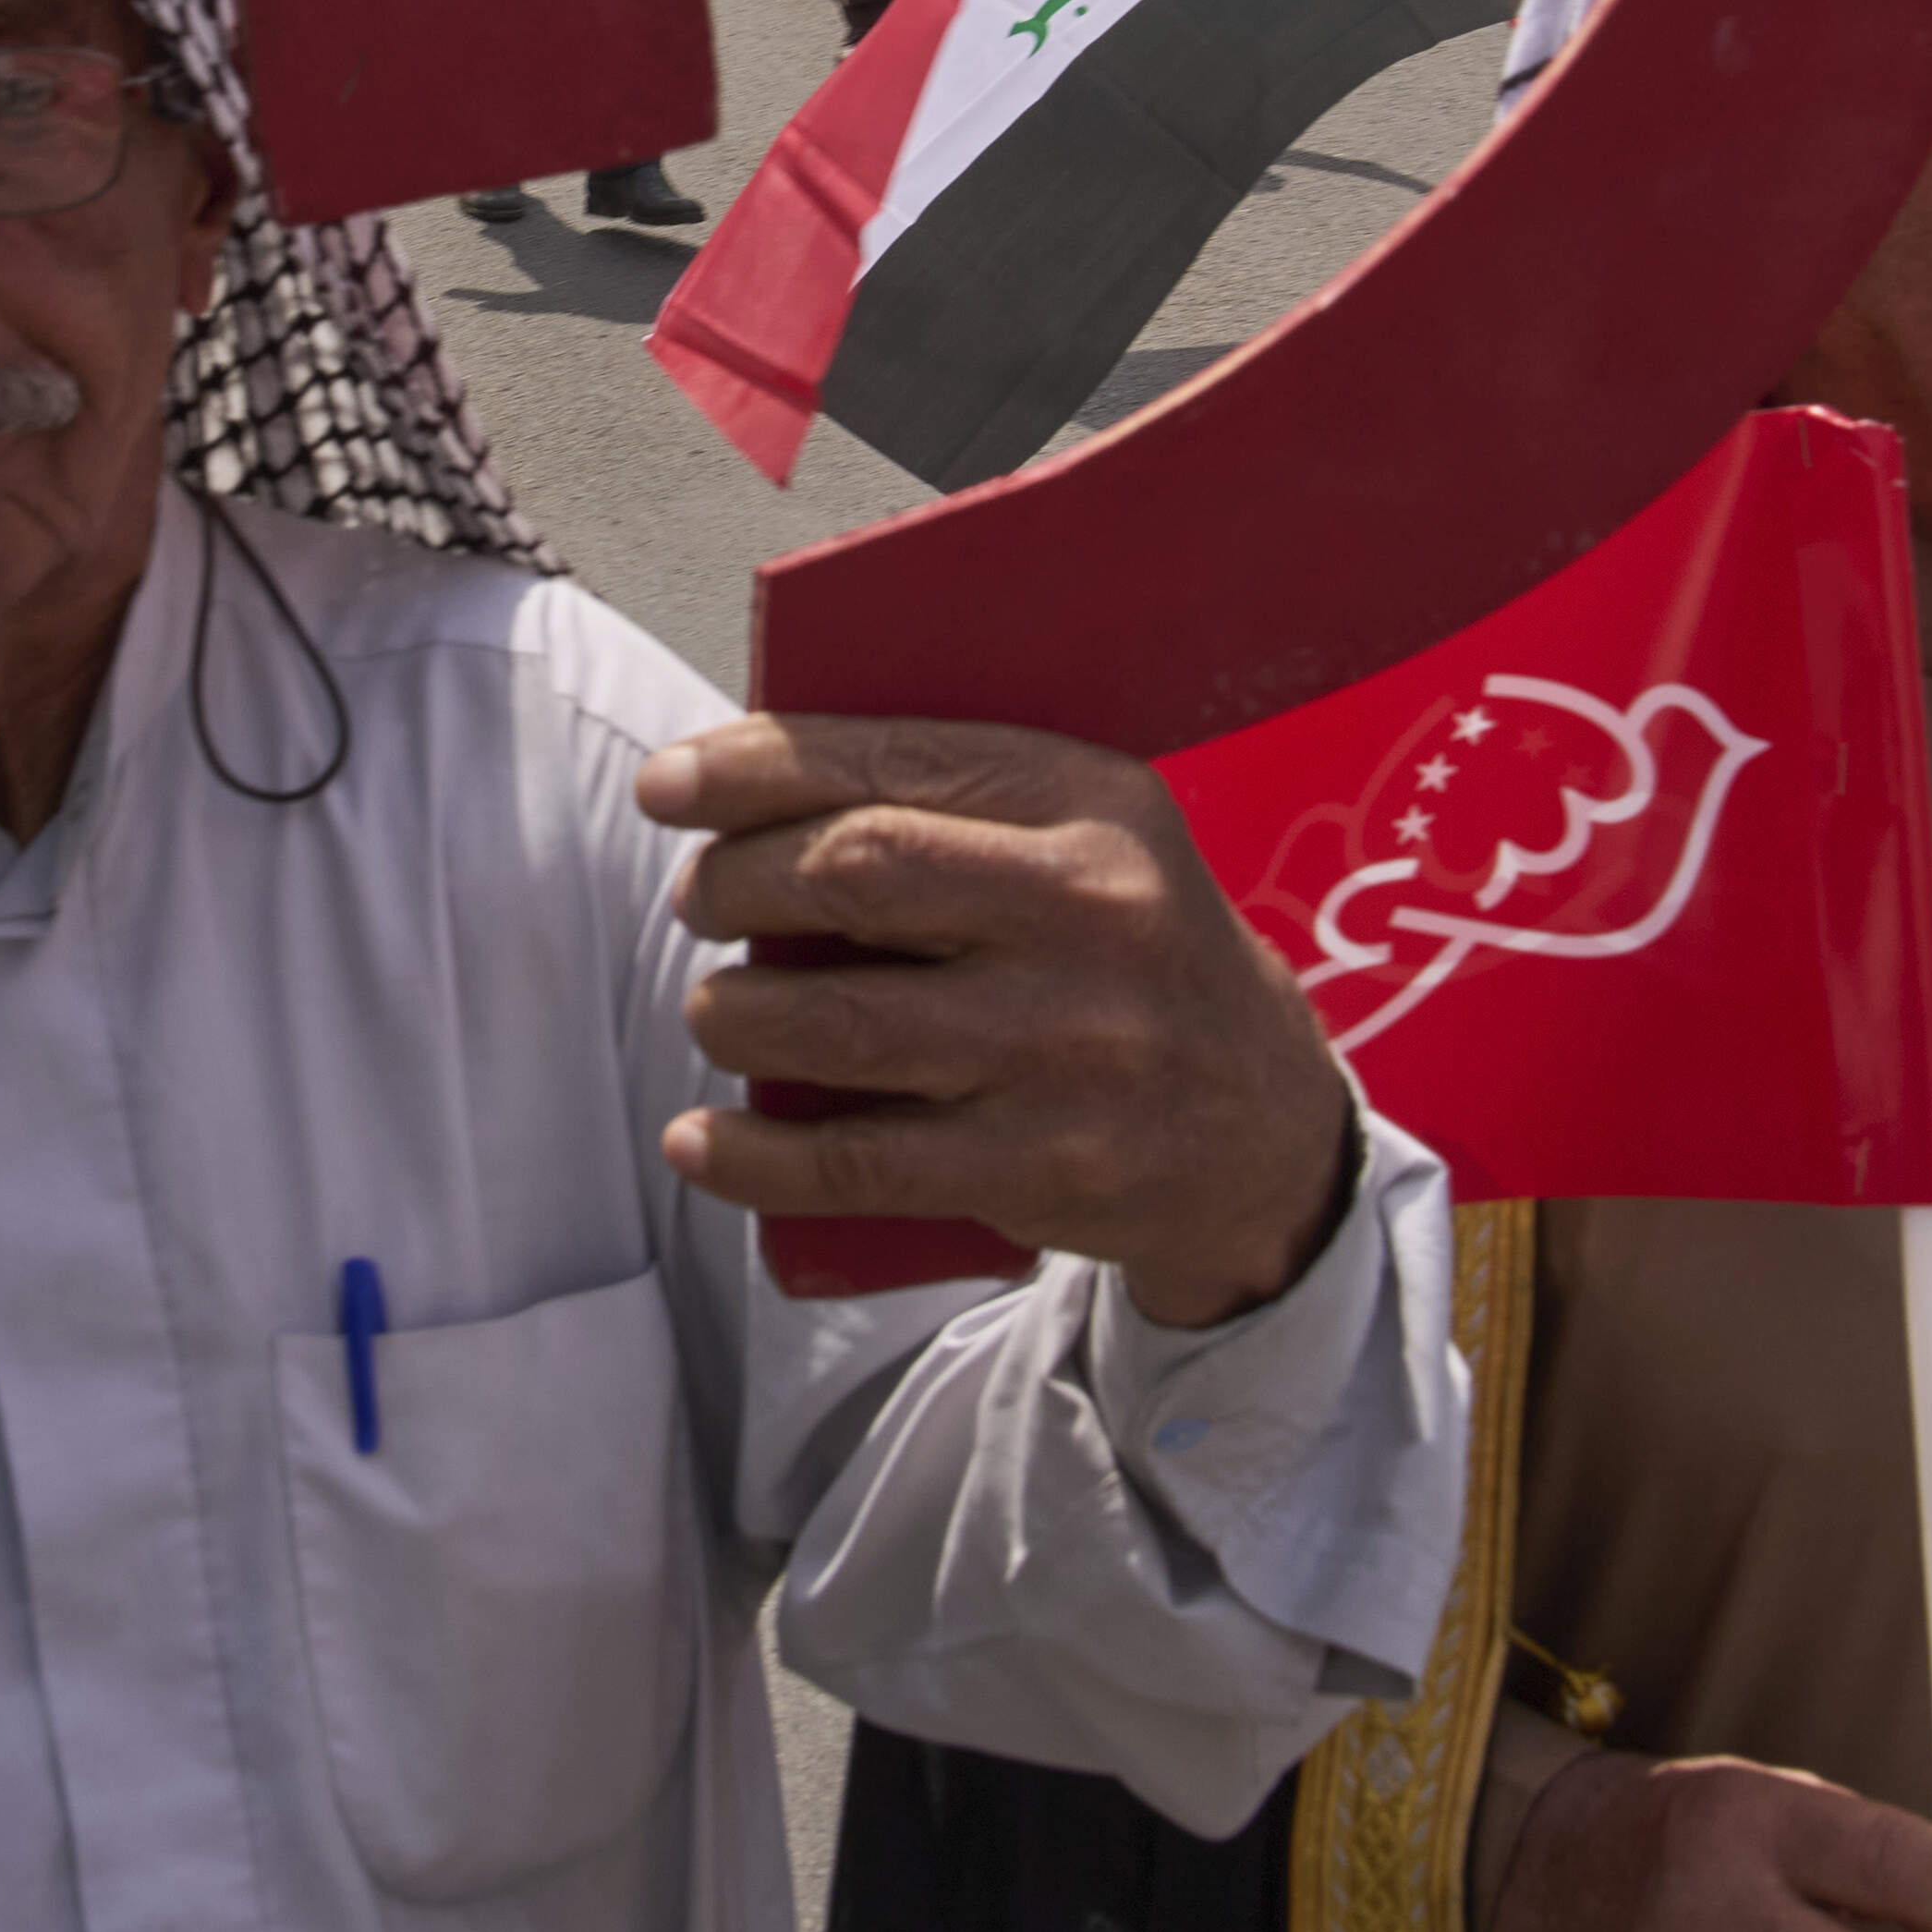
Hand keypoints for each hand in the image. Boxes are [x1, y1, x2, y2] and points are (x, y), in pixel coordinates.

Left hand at [646, 713, 1361, 1326]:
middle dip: (734, 882)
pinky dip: (752, 1157)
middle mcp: (1093, 914)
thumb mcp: (1091, 842)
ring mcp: (1070, 1050)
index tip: (667, 788)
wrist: (1264, 1130)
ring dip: (732, 1014)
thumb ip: (955, 804)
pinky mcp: (1044, 1168)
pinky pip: (856, 1163)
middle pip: (853, 872)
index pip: (890, 762)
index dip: (752, 770)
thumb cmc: (1129, 961)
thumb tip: (745, 788)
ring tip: (719, 1011)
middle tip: (702, 902)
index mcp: (1095, 804)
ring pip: (836, 1022)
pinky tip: (698, 1143)